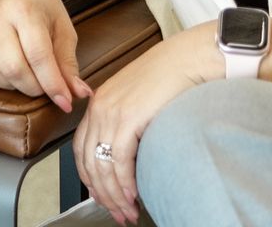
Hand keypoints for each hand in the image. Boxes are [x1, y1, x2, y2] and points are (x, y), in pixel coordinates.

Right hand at [0, 0, 86, 111]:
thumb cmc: (42, 7)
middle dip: (33, 88)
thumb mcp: (63, 29)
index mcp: (24, 10)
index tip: (65, 102)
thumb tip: (79, 94)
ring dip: (9, 86)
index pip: (38, 55)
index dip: (53, 84)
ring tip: (23, 78)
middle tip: (43, 89)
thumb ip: (69, 62)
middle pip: (12, 67)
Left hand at [74, 25, 217, 224]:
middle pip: (88, 161)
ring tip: (127, 213)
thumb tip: (131, 154)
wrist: (190, 59)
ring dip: (114, 195)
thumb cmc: (173, 78)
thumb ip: (128, 122)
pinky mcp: (128, 119)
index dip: (89, 177)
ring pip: (101, 165)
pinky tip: (133, 196)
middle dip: (102, 193)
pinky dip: (124, 183)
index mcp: (99, 104)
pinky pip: (118, 160)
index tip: (100, 197)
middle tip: (116, 213)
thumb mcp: (140, 101)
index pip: (81, 149)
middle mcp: (99, 108)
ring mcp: (111, 113)